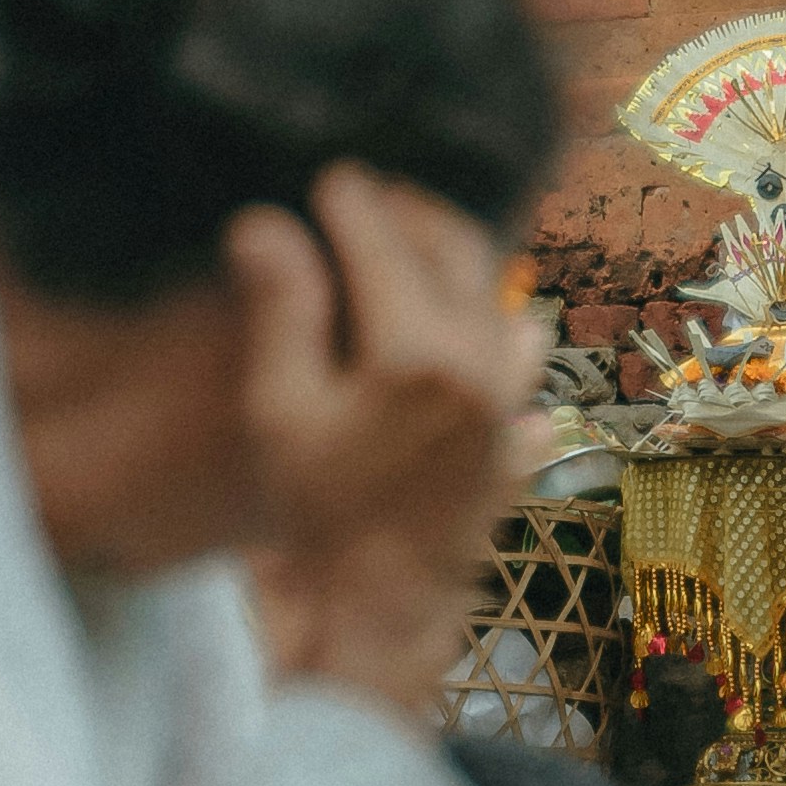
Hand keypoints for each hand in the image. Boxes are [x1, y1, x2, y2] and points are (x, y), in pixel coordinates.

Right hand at [236, 174, 545, 714]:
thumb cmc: (318, 509)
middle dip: (412, 214)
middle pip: (455, 254)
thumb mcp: (280, 408)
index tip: (328, 178)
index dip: (351, 203)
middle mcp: (477, 365)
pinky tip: (493, 326)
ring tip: (420, 243)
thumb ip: (282, 310)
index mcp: (415, 351)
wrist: (378, 606)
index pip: (383, 246)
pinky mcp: (513, 437)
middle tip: (374, 195)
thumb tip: (263, 221)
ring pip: (496, 298)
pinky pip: (522, 363)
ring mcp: (506, 403)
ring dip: (460, 260)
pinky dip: (505, 328)